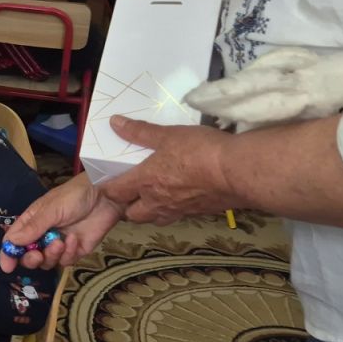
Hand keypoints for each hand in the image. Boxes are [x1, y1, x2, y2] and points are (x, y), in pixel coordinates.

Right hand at [1, 173, 125, 271]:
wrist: (106, 198)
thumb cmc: (74, 196)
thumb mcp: (51, 209)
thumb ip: (33, 227)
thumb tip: (11, 243)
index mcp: (31, 222)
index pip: (14, 241)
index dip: (8, 254)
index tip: (7, 266)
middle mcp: (42, 235)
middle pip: (29, 256)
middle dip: (31, 259)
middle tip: (37, 255)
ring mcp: (58, 244)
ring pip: (47, 262)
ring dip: (51, 255)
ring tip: (60, 242)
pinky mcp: (75, 251)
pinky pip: (65, 261)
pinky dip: (68, 253)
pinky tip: (74, 239)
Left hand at [98, 116, 232, 224]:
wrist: (237, 173)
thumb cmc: (200, 151)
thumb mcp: (168, 135)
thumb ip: (140, 132)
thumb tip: (115, 123)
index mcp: (145, 182)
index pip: (115, 192)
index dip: (108, 188)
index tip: (105, 183)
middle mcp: (158, 202)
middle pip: (132, 214)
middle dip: (127, 207)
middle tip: (130, 192)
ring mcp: (179, 210)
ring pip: (155, 219)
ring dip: (150, 212)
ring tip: (153, 198)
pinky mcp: (198, 214)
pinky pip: (178, 216)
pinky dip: (174, 210)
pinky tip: (181, 197)